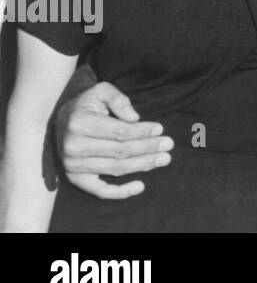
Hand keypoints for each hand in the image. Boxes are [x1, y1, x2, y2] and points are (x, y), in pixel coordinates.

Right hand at [56, 82, 172, 198]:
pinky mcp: (76, 178)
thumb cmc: (86, 104)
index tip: (160, 129)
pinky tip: (140, 186)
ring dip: (142, 165)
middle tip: (169, 145)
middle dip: (148, 148)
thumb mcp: (101, 91)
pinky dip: (120, 192)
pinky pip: (99, 190)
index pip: (119, 132)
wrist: (61, 121)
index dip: (142, 132)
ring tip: (164, 159)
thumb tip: (135, 118)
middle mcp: (74, 147)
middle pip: (120, 151)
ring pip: (115, 169)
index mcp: (80, 123)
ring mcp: (73, 165)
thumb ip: (119, 100)